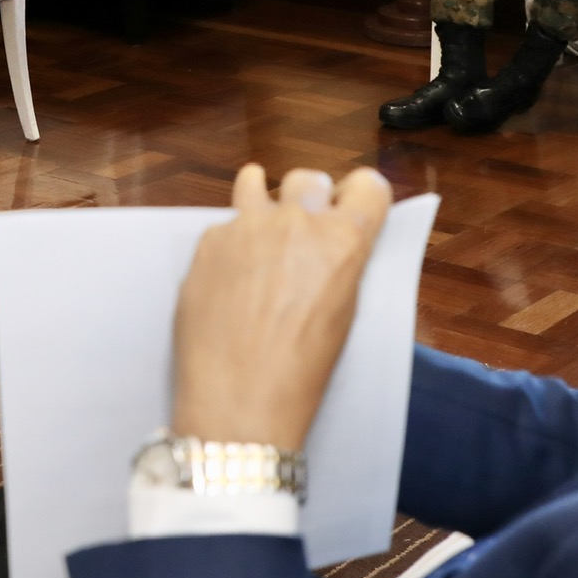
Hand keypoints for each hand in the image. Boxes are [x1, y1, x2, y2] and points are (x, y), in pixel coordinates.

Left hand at [172, 165, 393, 450]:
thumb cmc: (302, 371)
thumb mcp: (344, 314)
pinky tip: (226, 278)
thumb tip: (332, 246)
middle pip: (308, 178)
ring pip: (255, 182)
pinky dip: (229, 243)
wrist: (238, 399)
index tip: (351, 206)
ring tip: (259, 226)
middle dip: (309, 197)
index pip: (369, 185)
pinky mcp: (208, 241)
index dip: (361, 196)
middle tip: (303, 227)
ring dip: (262, 199)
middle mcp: (298, 221)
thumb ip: (340, 265)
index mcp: (344, 240)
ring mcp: (247, 225)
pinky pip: (224, 226)